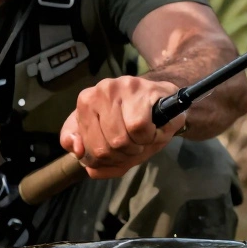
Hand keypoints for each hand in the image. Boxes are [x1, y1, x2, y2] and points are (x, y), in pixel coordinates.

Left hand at [59, 76, 185, 179]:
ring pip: (119, 139)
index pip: (86, 150)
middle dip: (123, 156)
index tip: (118, 152)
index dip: (106, 159)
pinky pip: (138, 128)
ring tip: (144, 137)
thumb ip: (88, 154)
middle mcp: (96, 93)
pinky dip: (150, 137)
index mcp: (84, 106)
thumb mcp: (110, 144)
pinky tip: (153, 129)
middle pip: (102, 148)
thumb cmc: (136, 124)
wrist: (169, 104)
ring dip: (138, 147)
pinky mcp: (138, 88)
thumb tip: (77, 150)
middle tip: (136, 146)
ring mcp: (115, 87)